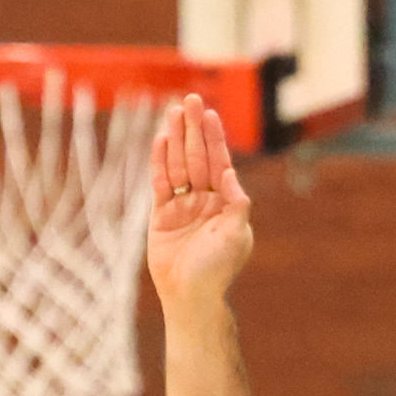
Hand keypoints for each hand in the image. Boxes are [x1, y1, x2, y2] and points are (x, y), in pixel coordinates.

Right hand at [142, 94, 255, 312]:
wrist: (191, 296)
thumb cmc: (218, 269)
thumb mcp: (236, 235)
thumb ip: (236, 203)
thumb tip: (230, 172)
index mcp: (226, 203)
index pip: (219, 162)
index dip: (214, 138)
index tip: (210, 113)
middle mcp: (205, 200)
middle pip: (198, 157)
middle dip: (194, 129)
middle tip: (190, 100)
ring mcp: (183, 205)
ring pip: (178, 165)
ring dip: (175, 139)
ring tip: (173, 112)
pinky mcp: (162, 215)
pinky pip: (160, 183)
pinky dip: (159, 162)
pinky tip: (159, 140)